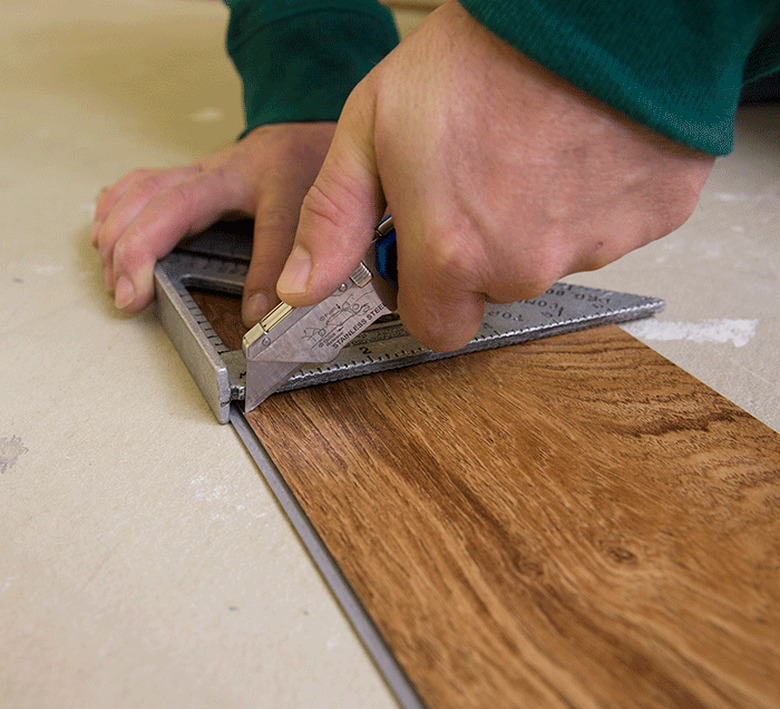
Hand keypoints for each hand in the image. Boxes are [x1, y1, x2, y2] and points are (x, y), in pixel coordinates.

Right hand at [92, 121, 335, 324]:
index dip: (146, 252)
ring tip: (112, 276)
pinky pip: (137, 189)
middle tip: (124, 298)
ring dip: (115, 233)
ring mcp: (190, 175)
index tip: (135, 293)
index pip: (175, 210)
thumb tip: (257, 312)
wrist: (304, 139)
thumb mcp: (298, 212)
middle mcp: (202, 174)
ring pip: (135, 193)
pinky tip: (107, 234)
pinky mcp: (185, 181)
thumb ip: (277, 261)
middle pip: (144, 202)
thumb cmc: (300, 168)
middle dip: (123, 250)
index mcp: (227, 179)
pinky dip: (116, 212)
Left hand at [277, 0, 714, 351]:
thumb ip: (334, 220)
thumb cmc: (482, 53)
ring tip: (529, 146)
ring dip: (533, 221)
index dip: (424, 292)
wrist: (596, 6)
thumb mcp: (373, 128)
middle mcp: (525, 268)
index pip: (435, 328)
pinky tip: (578, 146)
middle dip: (478, 250)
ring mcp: (594, 246)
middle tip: (478, 173)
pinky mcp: (648, 218)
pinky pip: (607, 228)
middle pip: (490, 290)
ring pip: (548, 260)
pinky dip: (589, 198)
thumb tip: (303, 289)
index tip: (424, 248)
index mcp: (453, 255)